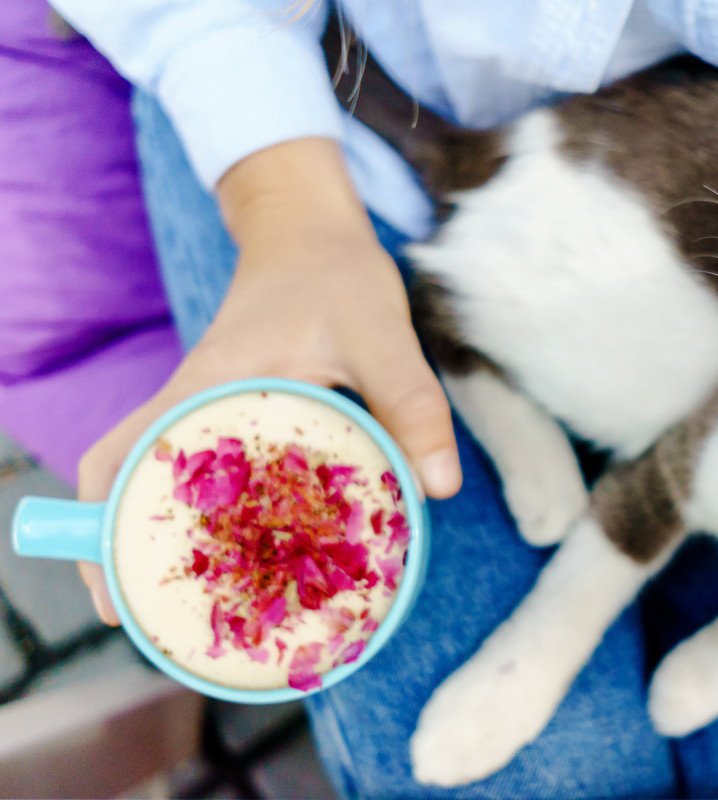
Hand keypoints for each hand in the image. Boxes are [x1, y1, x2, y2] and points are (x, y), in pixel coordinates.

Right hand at [77, 138, 459, 623]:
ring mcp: (211, 408)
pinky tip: (268, 544)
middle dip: (137, 555)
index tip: (115, 595)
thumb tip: (438, 487)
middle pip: (130, 486)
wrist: (313, 231)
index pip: (116, 459)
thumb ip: (411, 400)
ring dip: (183, 537)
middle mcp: (194, 403)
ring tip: (219, 599)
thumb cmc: (335, 273)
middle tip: (173, 620)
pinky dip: (225, 510)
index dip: (99, 529)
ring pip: (171, 482)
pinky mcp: (236, 410)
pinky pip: (216, 470)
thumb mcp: (380, 333)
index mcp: (204, 388)